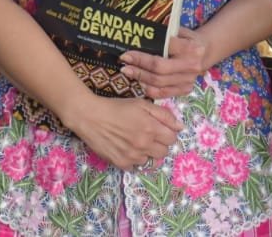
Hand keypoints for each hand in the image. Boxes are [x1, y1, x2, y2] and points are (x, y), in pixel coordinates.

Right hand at [67, 95, 182, 170]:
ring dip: (147, 152)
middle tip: (149, 135)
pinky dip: (134, 159)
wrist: (90, 116)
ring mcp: (132, 156)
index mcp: (151, 128)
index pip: (172, 139)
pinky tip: (127, 149)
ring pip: (150, 160)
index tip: (160, 129)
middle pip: (164, 152)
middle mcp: (144, 145)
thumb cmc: (117, 107)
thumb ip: (164, 115)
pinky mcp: (121, 163)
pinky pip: (136, 167)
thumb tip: (180, 127)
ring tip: (136, 141)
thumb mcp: (142, 104)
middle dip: (160, 144)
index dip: (168, 133)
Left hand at [120, 28, 209, 98]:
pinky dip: (149, 90)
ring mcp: (189, 80)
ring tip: (128, 72)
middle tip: (125, 64)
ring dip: (141, 78)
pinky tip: (140, 83)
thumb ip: (163, 35)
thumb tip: (138, 38)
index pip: (163, 52)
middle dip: (139, 67)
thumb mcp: (178, 30)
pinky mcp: (186, 89)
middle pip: (159, 70)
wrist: (205, 52)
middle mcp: (191, 65)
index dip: (142, 54)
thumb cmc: (187, 39)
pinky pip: (163, 93)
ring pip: (159, 83)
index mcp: (191, 47)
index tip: (126, 54)